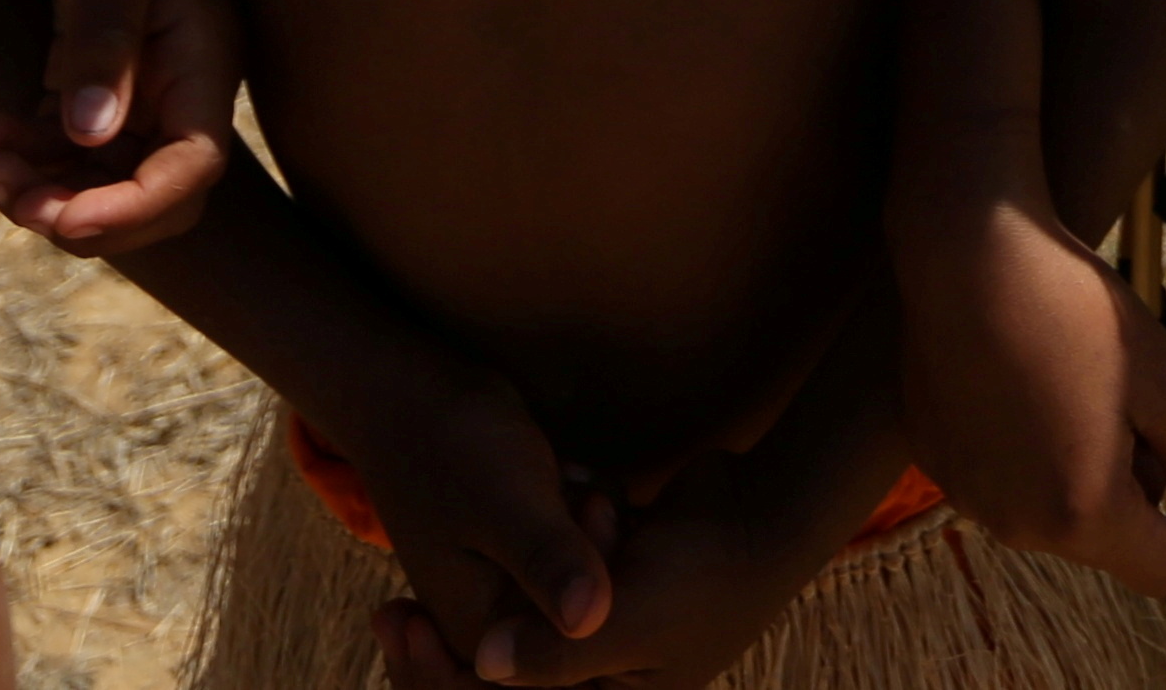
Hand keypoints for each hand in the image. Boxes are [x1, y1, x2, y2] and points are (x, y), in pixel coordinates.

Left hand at [0, 0, 245, 257]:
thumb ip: (100, 48)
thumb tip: (88, 139)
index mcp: (206, 57)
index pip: (192, 168)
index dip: (132, 210)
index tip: (60, 219)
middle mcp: (186, 80)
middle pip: (156, 189)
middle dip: (85, 212)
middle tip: (11, 198)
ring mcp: (148, 78)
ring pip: (109, 172)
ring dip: (51, 188)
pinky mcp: (104, 68)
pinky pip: (75, 138)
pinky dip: (35, 151)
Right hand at [338, 372, 620, 681]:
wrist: (414, 395)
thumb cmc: (453, 445)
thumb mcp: (505, 500)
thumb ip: (546, 560)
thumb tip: (590, 622)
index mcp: (485, 634)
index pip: (578, 642)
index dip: (602, 580)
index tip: (590, 508)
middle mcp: (501, 626)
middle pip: (592, 612)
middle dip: (598, 546)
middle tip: (572, 484)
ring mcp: (515, 590)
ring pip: (599, 577)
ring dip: (597, 521)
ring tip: (562, 473)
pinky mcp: (531, 557)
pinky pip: (591, 551)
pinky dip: (590, 511)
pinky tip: (568, 473)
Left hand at [434, 439, 840, 688]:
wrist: (771, 509)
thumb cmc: (707, 569)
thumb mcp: (624, 615)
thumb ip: (553, 649)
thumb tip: (480, 664)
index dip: (440, 683)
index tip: (401, 624)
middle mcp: (596, 683)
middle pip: (496, 680)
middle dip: (454, 644)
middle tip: (393, 609)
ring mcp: (595, 638)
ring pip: (514, 628)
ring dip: (509, 584)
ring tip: (545, 519)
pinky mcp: (596, 594)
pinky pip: (541, 591)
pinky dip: (543, 549)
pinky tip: (573, 495)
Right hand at [892, 193, 1165, 592]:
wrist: (970, 255)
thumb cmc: (1074, 313)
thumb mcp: (1163, 380)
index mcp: (1081, 514)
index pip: (1161, 571)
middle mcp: (1018, 524)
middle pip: (1105, 536)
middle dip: (1140, 486)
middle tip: (1144, 403)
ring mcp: (969, 494)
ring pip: (1054, 507)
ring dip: (1085, 467)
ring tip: (1086, 383)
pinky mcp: (938, 458)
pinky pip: (1005, 477)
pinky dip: (1033, 448)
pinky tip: (1033, 379)